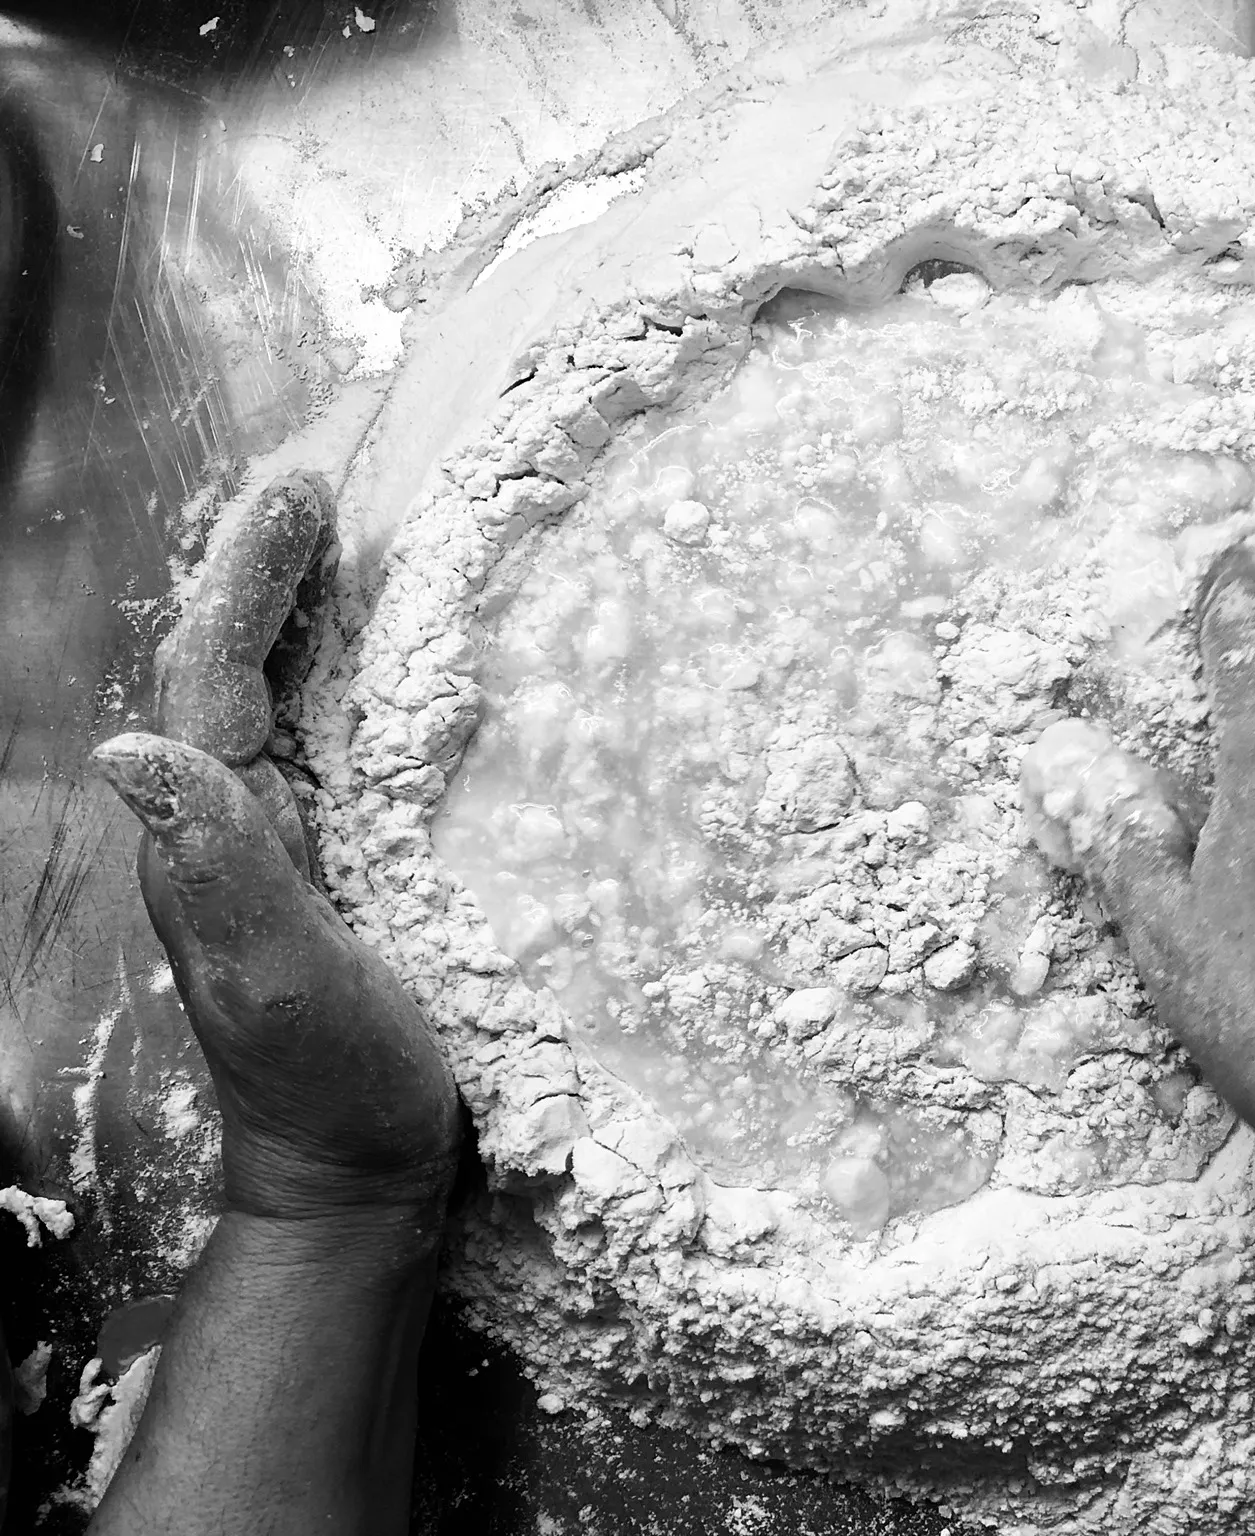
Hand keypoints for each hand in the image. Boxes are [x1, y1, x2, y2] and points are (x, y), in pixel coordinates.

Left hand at [93, 474, 458, 1224]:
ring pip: (281, 687)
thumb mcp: (272, 978)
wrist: (356, 1167)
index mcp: (212, 831)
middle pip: (234, 658)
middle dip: (264, 559)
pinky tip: (393, 637)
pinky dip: (351, 664)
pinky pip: (332, 735)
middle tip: (321, 469)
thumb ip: (215, 868)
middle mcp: (237, 818)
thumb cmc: (326, 1079)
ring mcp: (288, 837)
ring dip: (303, 597)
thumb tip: (131, 746)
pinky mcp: (343, 859)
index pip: (214, 672)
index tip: (299, 491)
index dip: (249, 578)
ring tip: (349, 517)